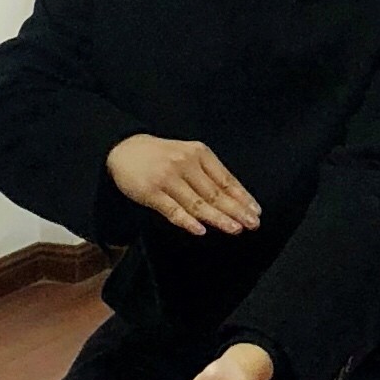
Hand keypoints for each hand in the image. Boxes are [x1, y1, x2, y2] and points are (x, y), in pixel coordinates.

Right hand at [106, 134, 260, 238]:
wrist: (124, 149)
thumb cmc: (161, 156)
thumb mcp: (188, 155)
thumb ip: (209, 173)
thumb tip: (236, 198)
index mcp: (199, 154)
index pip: (225, 179)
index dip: (242, 197)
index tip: (256, 211)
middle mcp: (185, 164)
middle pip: (215, 193)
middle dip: (236, 210)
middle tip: (253, 224)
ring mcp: (167, 179)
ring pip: (197, 203)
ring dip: (218, 218)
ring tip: (235, 229)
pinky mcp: (151, 192)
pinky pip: (172, 210)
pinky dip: (187, 221)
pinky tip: (200, 230)